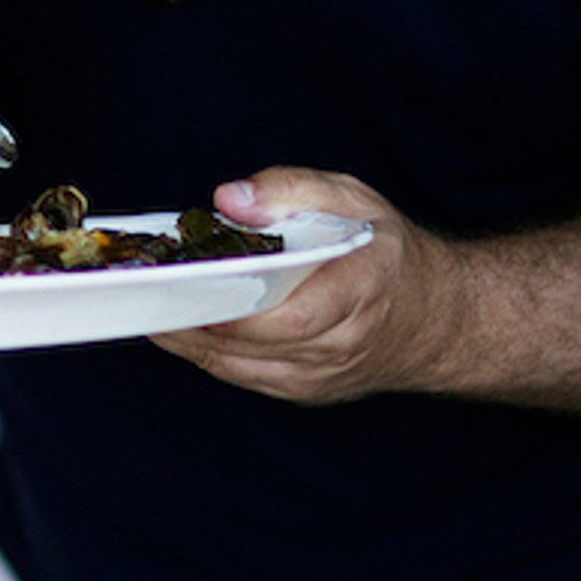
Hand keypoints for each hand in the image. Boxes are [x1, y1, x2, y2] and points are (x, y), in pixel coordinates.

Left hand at [150, 170, 436, 403]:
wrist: (435, 317)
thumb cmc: (387, 252)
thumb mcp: (352, 198)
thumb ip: (290, 189)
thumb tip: (228, 200)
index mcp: (361, 291)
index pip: (291, 317)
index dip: (232, 310)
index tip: (184, 286)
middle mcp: (341, 344)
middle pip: (252, 345)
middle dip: (191, 319)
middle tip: (144, 290)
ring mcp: (321, 376)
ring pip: (236, 367)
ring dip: (187, 339)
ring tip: (147, 303)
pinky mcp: (302, 390)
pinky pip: (240, 375)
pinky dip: (205, 351)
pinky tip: (177, 323)